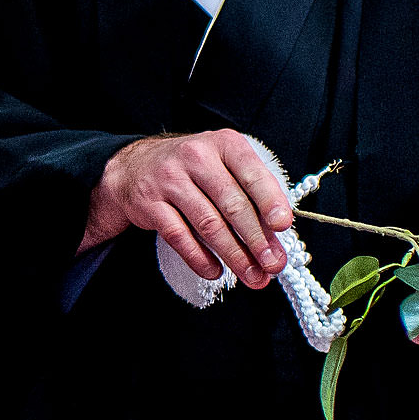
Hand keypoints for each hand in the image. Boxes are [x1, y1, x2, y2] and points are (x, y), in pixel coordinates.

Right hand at [87, 130, 293, 287]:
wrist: (135, 166)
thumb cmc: (193, 169)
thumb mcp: (224, 164)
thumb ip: (250, 191)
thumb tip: (276, 235)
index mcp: (224, 144)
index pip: (251, 174)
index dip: (269, 201)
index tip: (283, 226)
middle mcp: (196, 157)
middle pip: (232, 204)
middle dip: (257, 239)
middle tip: (273, 264)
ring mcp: (170, 180)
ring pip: (208, 224)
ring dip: (234, 254)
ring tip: (252, 275)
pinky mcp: (149, 204)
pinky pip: (179, 236)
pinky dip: (199, 258)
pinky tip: (215, 271)